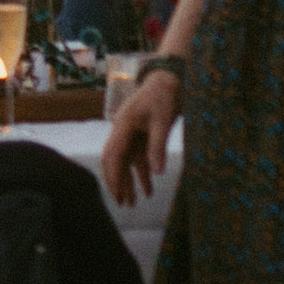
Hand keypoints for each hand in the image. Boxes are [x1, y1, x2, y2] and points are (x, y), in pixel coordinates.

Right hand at [100, 63, 176, 202]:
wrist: (170, 79)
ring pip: (126, 163)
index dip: (114, 176)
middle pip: (115, 161)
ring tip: (132, 204)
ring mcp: (131, 135)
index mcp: (122, 125)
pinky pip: (138, 160)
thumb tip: (157, 172)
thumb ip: (158, 147)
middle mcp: (122, 131)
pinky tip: (148, 190)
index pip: (113, 155)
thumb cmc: (164, 96)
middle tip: (121, 204)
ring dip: (129, 182)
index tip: (117, 194)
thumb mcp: (163, 121)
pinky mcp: (141, 137)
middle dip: (117, 183)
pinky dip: (142, 174)